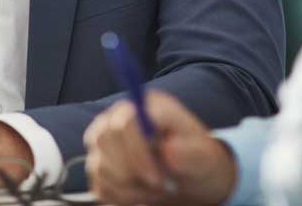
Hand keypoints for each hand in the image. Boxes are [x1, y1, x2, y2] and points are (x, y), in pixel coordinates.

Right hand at [83, 91, 236, 205]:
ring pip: (99, 166)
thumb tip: (167, 150)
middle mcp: (116, 117)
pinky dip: (122, 198)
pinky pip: (99, 186)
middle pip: (102, 139)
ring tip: (157, 191)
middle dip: (130, 171)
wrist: (189, 174)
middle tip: (158, 186)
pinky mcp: (99, 165)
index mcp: (144, 105)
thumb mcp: (203, 153)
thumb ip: (189, 150)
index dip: (137, 151)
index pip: (124, 120)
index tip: (158, 178)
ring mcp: (104, 142)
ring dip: (130, 189)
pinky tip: (143, 195)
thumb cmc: (195, 157)